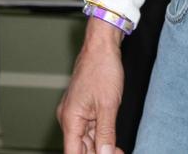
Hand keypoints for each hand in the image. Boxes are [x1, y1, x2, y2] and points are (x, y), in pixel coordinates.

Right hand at [57, 18, 124, 153]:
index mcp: (70, 119)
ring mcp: (75, 111)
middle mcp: (69, 117)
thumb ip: (105, 133)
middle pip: (80, 148)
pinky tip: (112, 140)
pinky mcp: (83, 106)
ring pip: (85, 139)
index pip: (74, 153)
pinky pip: (89, 127)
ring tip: (118, 150)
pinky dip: (100, 135)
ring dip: (100, 146)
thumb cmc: (103, 68)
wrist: (102, 44)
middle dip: (99, 153)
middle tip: (119, 153)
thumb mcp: (108, 105)